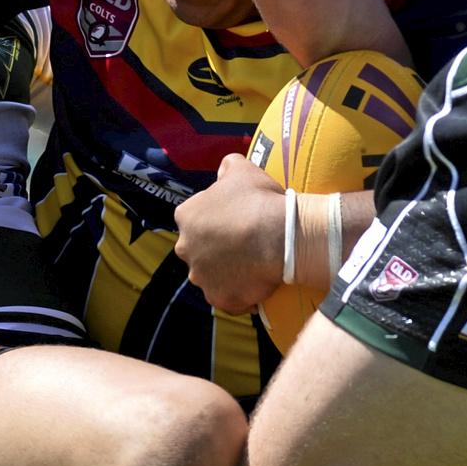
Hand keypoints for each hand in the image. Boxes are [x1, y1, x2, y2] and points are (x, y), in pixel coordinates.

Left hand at [173, 155, 288, 313]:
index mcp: (187, 216)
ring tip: (253, 266)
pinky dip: (239, 295)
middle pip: (199, 250)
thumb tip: (224, 169)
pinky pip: (228, 299)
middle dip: (216, 249)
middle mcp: (186, 249)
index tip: (236, 220)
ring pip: (211, 276)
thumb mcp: (242, 168)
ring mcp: (201, 277)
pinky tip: (256, 285)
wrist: (280, 236)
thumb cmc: (259, 200)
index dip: (216, 220)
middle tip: (244, 244)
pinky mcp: (220, 298)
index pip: (195, 219)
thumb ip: (227, 166)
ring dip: (226, 273)